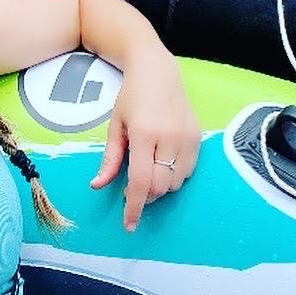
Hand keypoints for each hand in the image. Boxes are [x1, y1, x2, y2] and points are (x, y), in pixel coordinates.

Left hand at [90, 54, 199, 230]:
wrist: (157, 71)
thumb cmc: (131, 96)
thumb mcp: (115, 125)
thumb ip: (109, 159)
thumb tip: (97, 185)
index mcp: (143, 133)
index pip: (141, 182)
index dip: (134, 206)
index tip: (129, 223)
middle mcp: (168, 137)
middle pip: (160, 187)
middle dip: (145, 196)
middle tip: (133, 188)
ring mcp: (187, 138)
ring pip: (176, 182)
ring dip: (160, 186)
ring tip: (148, 169)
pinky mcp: (198, 137)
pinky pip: (188, 171)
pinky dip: (174, 175)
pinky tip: (163, 160)